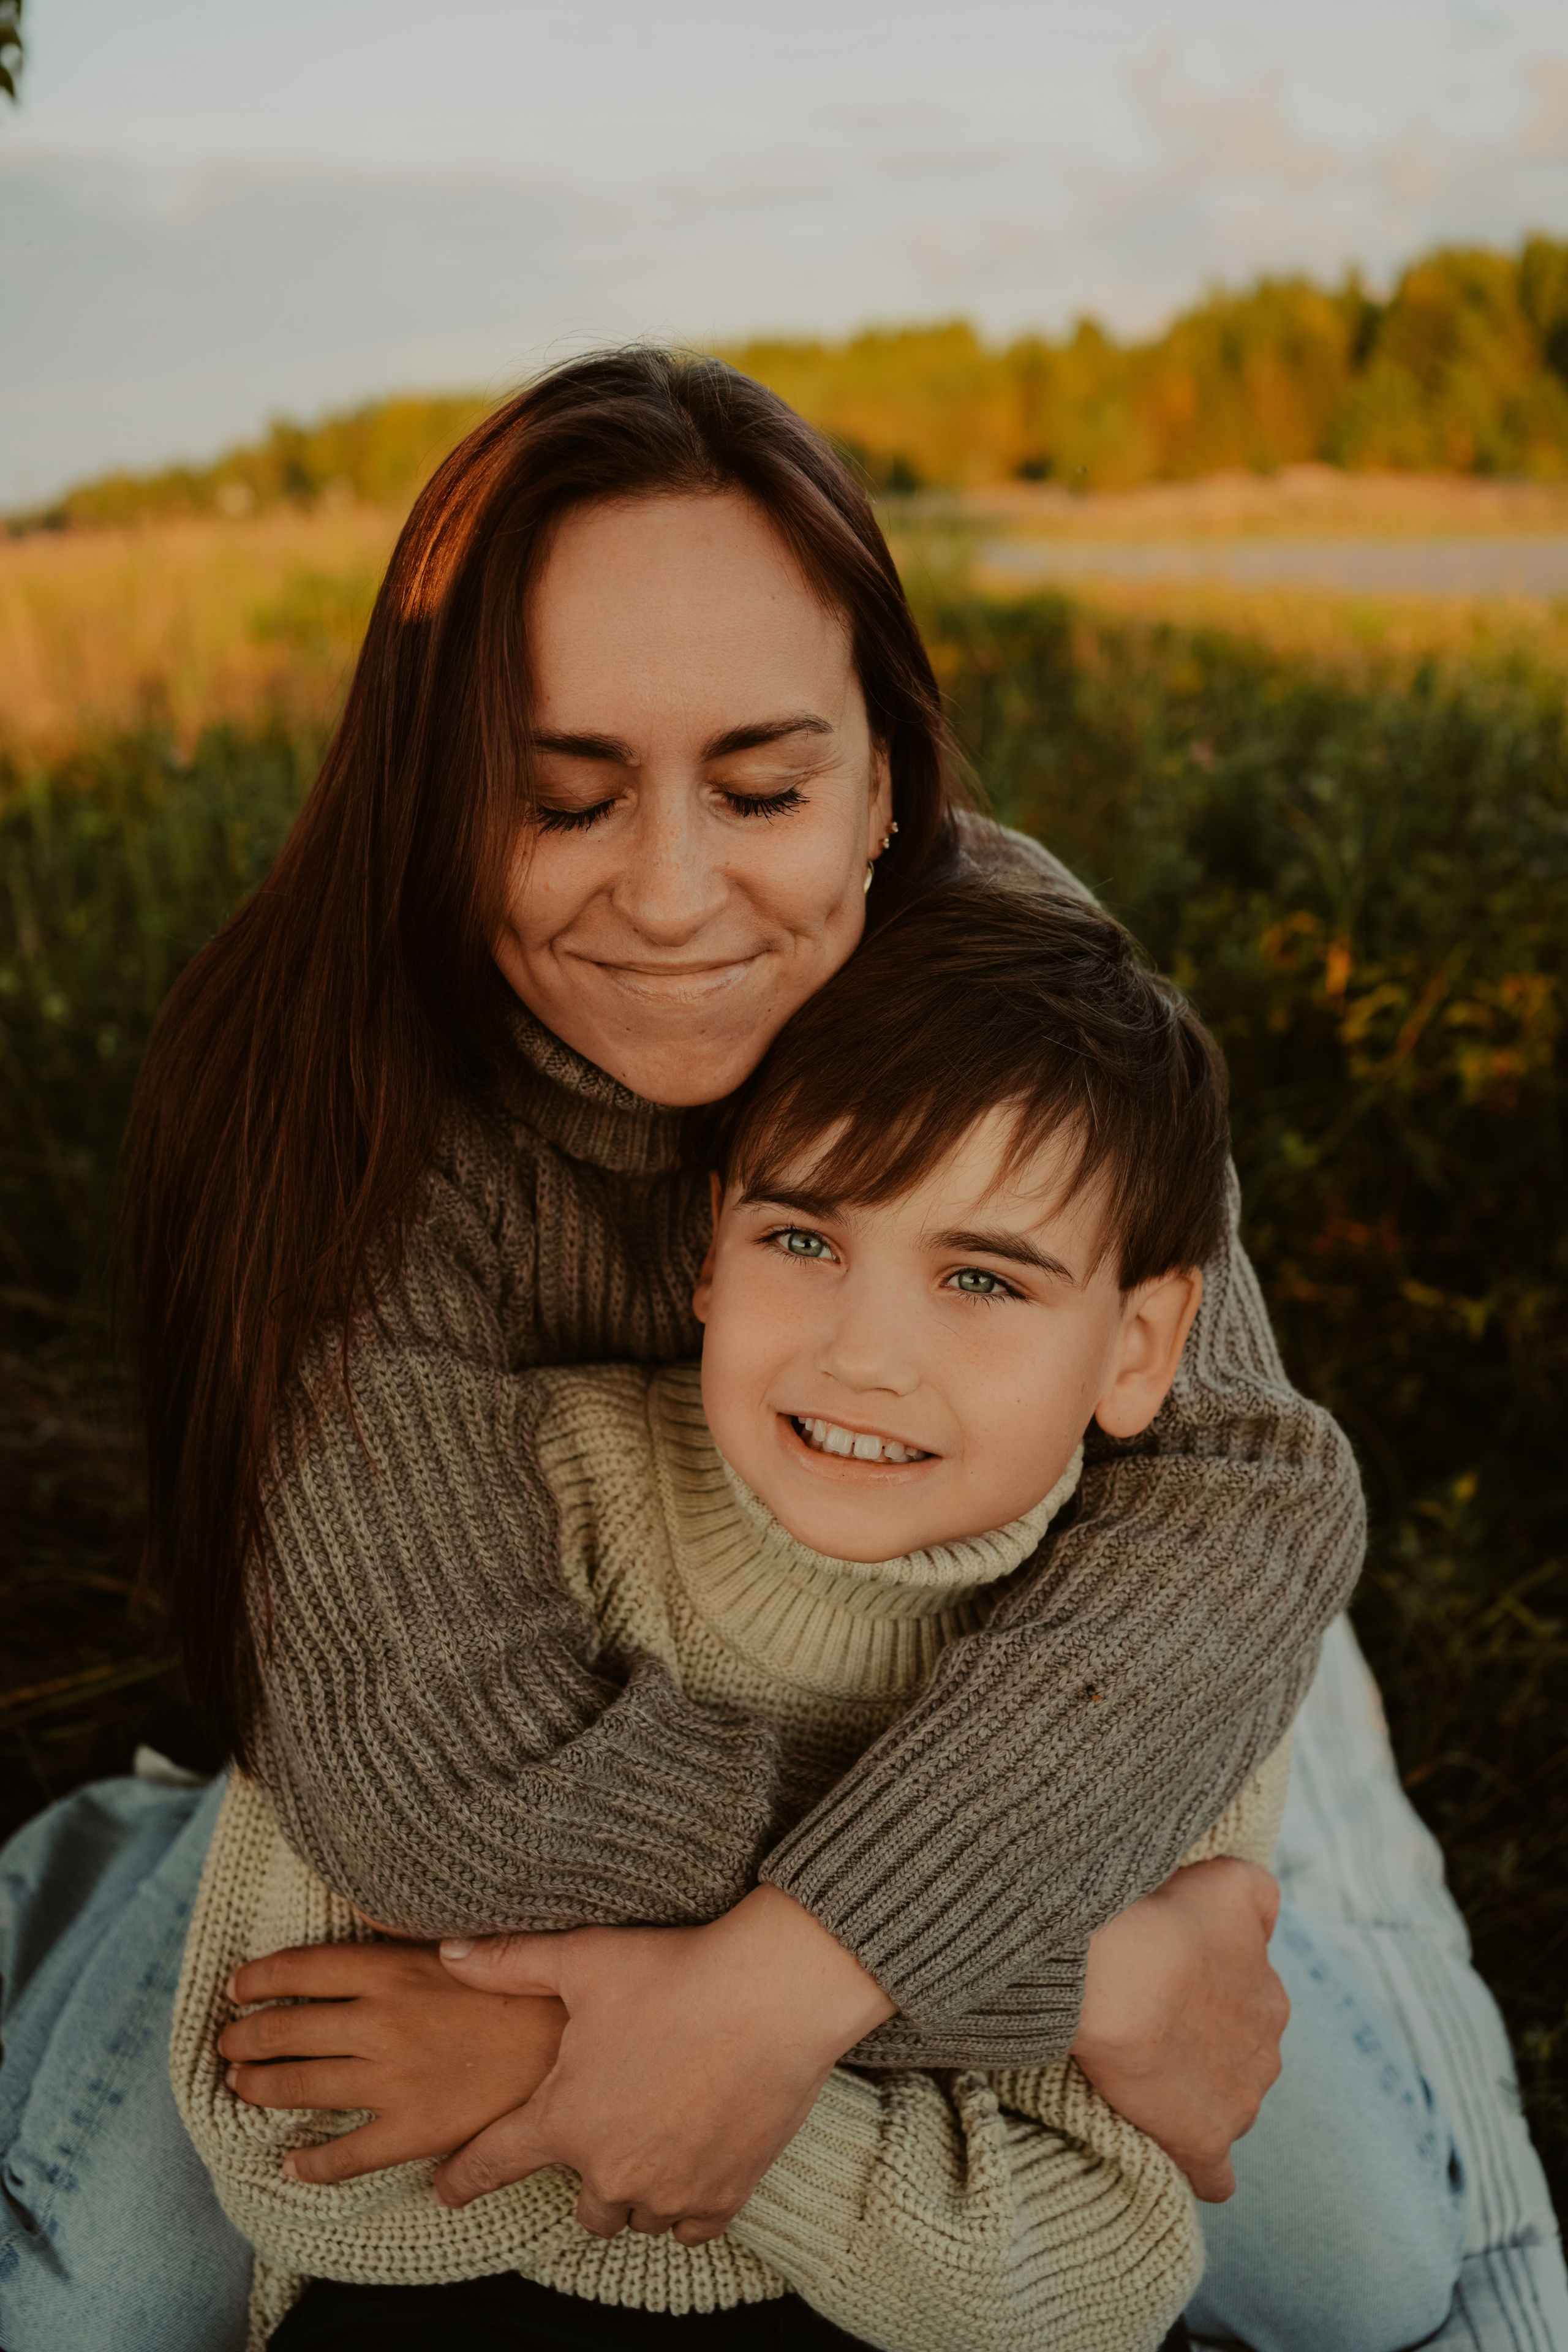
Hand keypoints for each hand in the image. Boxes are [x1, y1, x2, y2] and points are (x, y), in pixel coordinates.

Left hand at [218, 1940, 566, 2183]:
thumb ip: (402, 1933)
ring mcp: (390, 2081)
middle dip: (246, 2038)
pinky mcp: (412, 2130)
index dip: (258, 1980)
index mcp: (390, 1971)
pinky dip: (311, 2163)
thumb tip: (356, 1913)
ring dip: (260, 2088)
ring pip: (301, 2087)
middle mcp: (378, 2024)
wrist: (569, 2041)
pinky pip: (346, 2155)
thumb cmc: (523, 1984)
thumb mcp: (460, 1941)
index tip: (237, 1989)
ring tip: (242, 2088)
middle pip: (287, 2029)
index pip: (301, 1969)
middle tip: (228, 2045)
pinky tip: (293, 2165)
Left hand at [435, 1883, 893, 2242]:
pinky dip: (686, 2206)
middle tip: (606, 2133)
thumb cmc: (675, 1973)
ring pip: (637, 2216)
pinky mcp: (725, 2194)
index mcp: (565, 2119)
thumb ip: (510, 1964)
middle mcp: (612, 2171)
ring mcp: (671, 2190)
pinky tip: (691, 2168)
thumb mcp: (584, 1960)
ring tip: (652, 2143)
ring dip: (637, 2190)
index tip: (447, 2191)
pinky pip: (691, 2227)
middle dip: (587, 2173)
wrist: (774, 1994)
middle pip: (584, 2204)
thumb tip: (447, 1954)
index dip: (464, 2177)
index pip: (493, 2163)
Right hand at [1070, 1857, 1287, 2201]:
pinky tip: (1173, 2149)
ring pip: (1227, 2108)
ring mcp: (1239, 2102)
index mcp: (1269, 1998)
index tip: (1167, 1988)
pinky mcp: (1204, 2142)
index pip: (1249, 2008)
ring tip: (1142, 2076)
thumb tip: (1264, 1925)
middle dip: (1204, 2049)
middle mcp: (1266, 2054)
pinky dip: (1200, 2167)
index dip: (1206, 1999)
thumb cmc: (1165, 1919)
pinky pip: (1215, 2177)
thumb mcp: (1228, 1882)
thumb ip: (1260, 1898)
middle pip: (1239, 2060)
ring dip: (1194, 2097)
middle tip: (1149, 2026)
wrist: (1122, 1974)